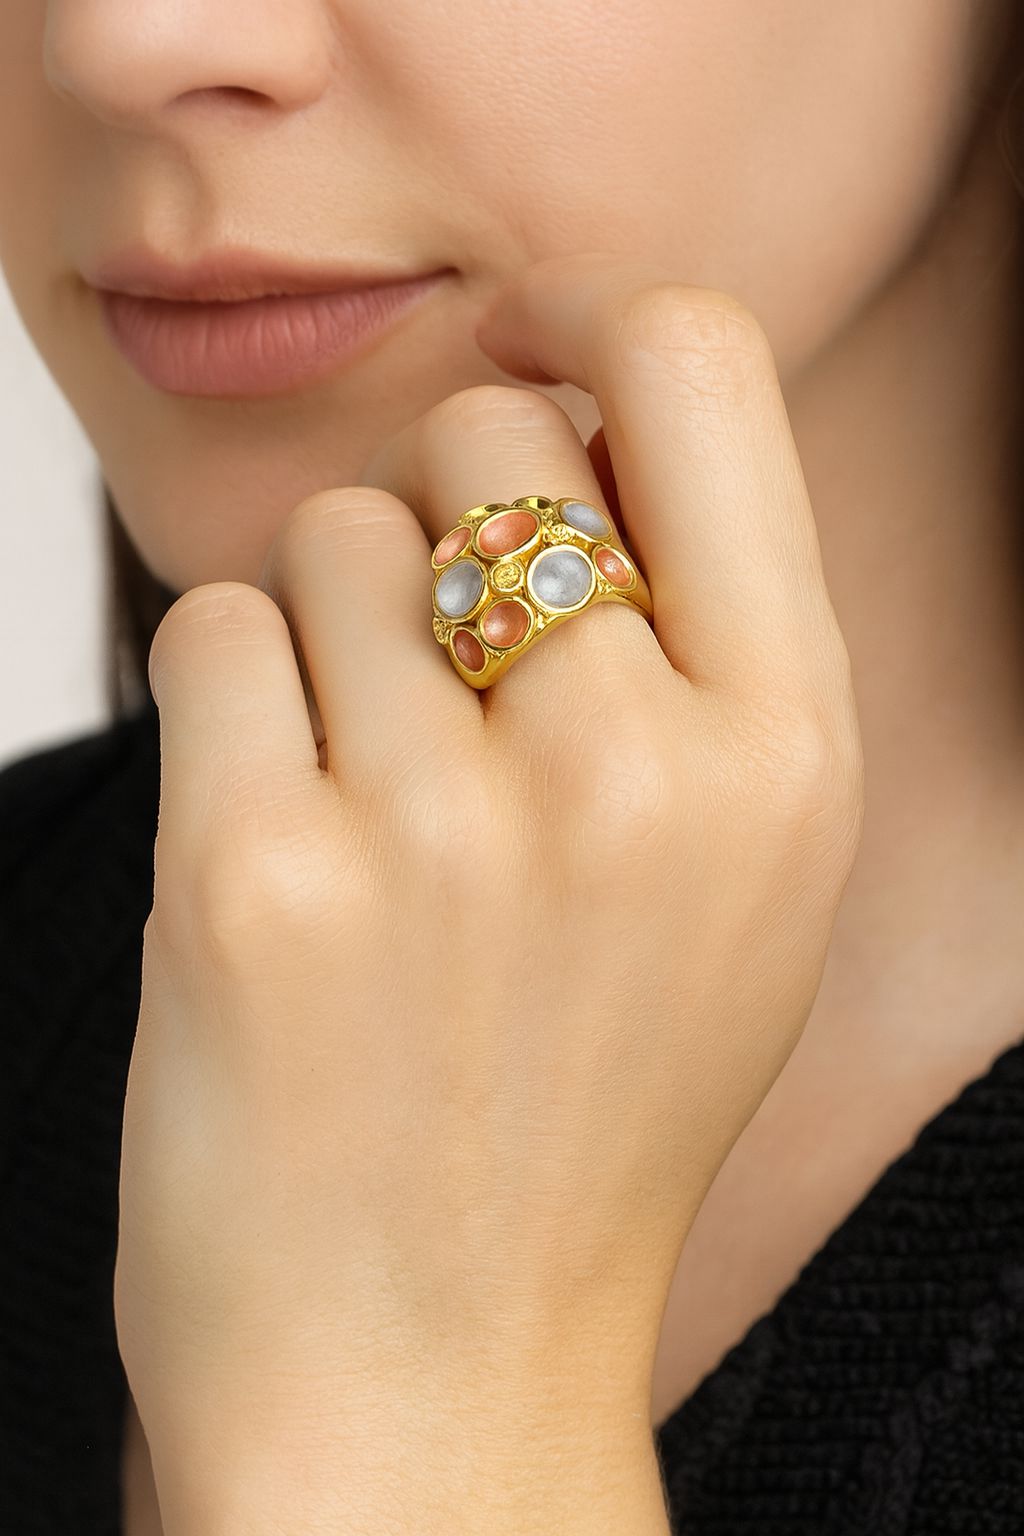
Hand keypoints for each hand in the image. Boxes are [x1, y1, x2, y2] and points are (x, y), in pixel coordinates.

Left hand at [114, 252, 863, 1530]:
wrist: (429, 1362)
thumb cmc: (582, 1104)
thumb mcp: (743, 885)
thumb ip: (700, 649)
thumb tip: (584, 425)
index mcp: (787, 749)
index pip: (697, 366)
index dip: (602, 367)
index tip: (553, 432)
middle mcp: (635, 764)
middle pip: (488, 429)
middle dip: (449, 522)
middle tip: (444, 684)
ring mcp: (446, 822)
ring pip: (337, 536)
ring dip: (335, 642)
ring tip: (373, 810)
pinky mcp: (258, 874)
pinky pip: (216, 633)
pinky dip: (234, 712)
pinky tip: (283, 843)